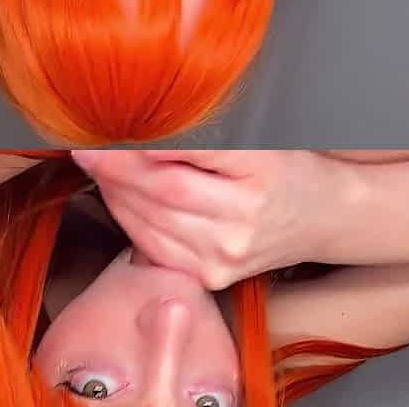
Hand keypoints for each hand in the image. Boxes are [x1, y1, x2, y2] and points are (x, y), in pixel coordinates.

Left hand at [71, 150, 357, 289]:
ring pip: (150, 223)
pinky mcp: (213, 277)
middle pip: (160, 196)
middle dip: (114, 172)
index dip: (129, 153)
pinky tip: (121, 200)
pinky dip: (130, 222)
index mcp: (259, 175)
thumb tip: (138, 132)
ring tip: (101, 171)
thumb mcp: (255, 140)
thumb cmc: (286, 170)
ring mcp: (226, 258)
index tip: (98, 138)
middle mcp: (243, 224)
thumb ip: (200, 138)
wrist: (320, 217)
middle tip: (87, 150)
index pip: (180, 162)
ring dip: (116, 196)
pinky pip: (155, 248)